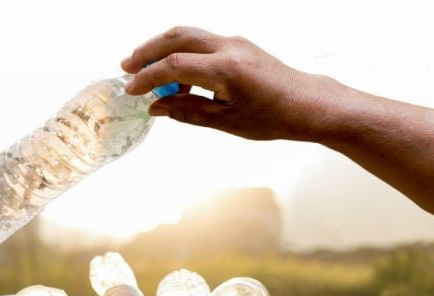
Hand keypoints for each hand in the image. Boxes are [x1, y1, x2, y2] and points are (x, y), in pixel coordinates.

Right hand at [121, 26, 336, 141]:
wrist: (306, 104)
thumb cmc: (272, 117)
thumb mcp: (225, 122)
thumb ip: (187, 111)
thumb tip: (157, 107)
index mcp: (227, 70)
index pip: (175, 66)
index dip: (148, 77)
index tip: (131, 90)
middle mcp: (229, 48)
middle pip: (177, 37)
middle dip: (147, 51)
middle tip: (127, 68)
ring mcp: (234, 42)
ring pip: (188, 34)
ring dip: (162, 48)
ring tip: (144, 70)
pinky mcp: (237, 45)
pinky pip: (201, 42)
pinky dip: (181, 53)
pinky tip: (175, 77)